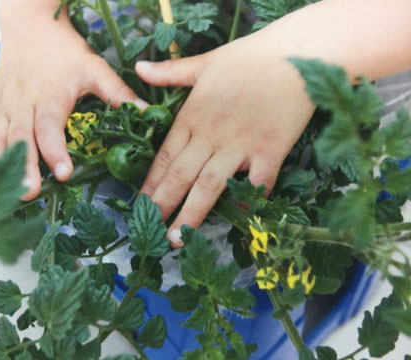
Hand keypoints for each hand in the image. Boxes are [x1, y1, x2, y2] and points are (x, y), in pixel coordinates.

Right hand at [0, 5, 146, 200]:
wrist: (28, 23)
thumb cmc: (64, 49)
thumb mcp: (95, 68)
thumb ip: (119, 94)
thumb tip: (148, 113)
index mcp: (49, 97)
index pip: (50, 128)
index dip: (55, 151)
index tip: (64, 173)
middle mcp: (23, 104)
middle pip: (20, 139)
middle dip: (23, 168)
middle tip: (28, 194)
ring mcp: (3, 106)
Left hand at [136, 36, 315, 245]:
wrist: (297, 53)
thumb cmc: (249, 57)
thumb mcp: (204, 62)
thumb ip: (170, 72)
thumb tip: (138, 69)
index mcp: (192, 116)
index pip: (164, 157)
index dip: (150, 184)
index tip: (140, 205)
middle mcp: (210, 135)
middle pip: (180, 177)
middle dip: (162, 206)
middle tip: (150, 232)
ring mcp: (240, 145)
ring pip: (209, 186)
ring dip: (191, 215)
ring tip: (177, 238)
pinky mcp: (270, 151)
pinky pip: (256, 183)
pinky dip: (248, 200)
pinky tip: (239, 216)